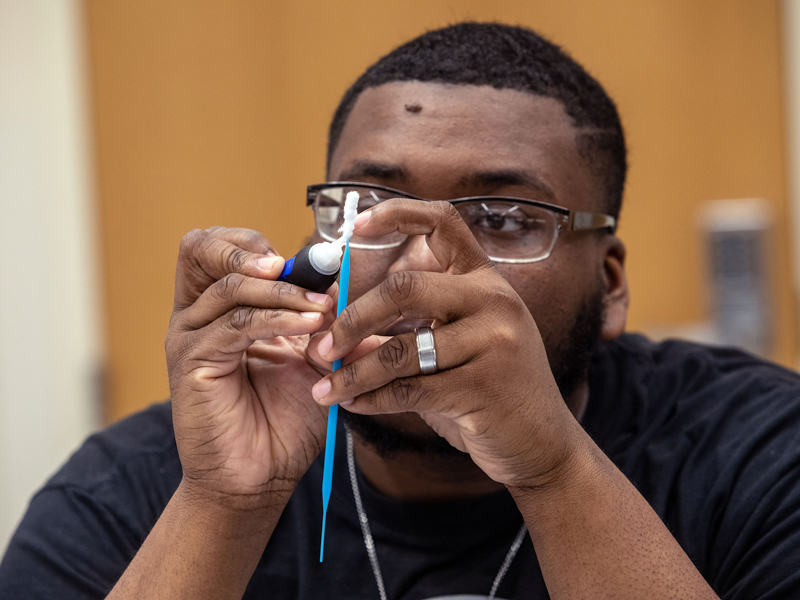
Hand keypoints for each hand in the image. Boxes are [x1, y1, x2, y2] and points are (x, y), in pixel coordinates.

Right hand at [165, 227, 333, 509]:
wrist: (259, 479)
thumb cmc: (285, 423)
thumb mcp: (317, 363)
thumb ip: (332, 327)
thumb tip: (363, 296)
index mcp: (223, 310)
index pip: (228, 250)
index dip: (267, 245)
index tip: (319, 261)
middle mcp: (200, 317)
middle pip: (201, 248)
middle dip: (250, 247)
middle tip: (299, 265)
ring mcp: (191, 336)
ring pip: (229, 286)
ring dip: (284, 290)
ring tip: (323, 306)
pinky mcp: (192, 361)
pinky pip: (236, 324)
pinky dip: (278, 319)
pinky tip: (310, 326)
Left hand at [307, 200, 582, 487]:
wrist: (542, 443)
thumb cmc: (489, 388)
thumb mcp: (456, 345)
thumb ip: (405, 329)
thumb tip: (335, 328)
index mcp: (486, 280)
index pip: (443, 221)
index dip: (395, 214)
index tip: (354, 226)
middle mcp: (493, 300)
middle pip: (404, 288)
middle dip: (352, 318)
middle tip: (323, 346)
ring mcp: (493, 342)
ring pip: (399, 350)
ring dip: (353, 373)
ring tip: (326, 389)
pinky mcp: (482, 387)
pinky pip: (408, 390)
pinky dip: (371, 399)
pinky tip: (354, 405)